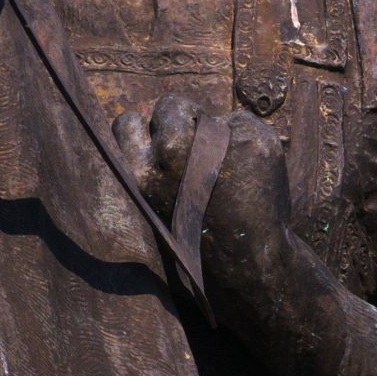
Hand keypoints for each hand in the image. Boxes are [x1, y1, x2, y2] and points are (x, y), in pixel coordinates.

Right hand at [114, 95, 294, 288]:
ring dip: (213, 130)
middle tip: (197, 157)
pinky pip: (242, 123)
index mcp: (140, 172)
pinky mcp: (250, 141)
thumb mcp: (152, 210)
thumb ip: (145, 170)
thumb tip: (144, 126)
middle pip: (167, 107)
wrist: (247, 267)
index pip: (126, 124)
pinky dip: (246, 143)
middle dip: (180, 123)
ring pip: (205, 113)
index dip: (144, 131)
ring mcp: (212, 143)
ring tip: (223, 168)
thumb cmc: (196, 242)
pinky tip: (248, 174)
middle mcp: (170, 152)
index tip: (159, 145)